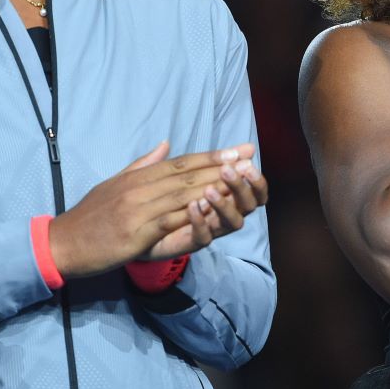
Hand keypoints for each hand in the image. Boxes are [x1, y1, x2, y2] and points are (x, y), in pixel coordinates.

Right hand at [47, 141, 258, 278]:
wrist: (63, 243)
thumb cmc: (90, 216)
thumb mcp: (114, 183)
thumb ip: (143, 165)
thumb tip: (165, 144)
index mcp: (137, 177)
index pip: (182, 162)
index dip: (212, 155)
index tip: (237, 148)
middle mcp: (140, 188)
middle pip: (187, 174)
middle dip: (222, 165)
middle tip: (249, 157)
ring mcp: (138, 210)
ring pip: (183, 194)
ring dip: (214, 185)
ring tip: (240, 178)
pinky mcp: (137, 233)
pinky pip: (170, 220)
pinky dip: (192, 213)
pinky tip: (213, 208)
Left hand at [141, 154, 267, 260]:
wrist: (136, 227)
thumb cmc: (160, 198)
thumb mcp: (175, 173)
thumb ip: (196, 160)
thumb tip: (210, 145)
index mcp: (225, 197)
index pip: (250, 189)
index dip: (253, 175)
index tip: (250, 154)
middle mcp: (222, 214)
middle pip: (247, 204)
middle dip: (242, 186)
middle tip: (229, 169)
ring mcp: (208, 229)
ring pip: (232, 222)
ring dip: (225, 205)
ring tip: (210, 189)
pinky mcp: (189, 243)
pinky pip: (203, 237)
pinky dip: (200, 221)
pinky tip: (192, 205)